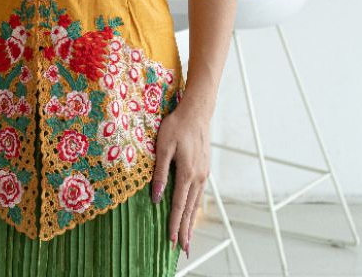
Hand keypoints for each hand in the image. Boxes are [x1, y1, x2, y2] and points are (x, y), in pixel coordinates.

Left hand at [151, 100, 210, 255]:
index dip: (173, 223)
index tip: (170, 240)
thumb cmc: (176, 126)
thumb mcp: (163, 147)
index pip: (178, 204)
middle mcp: (198, 177)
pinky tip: (192, 212)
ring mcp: (203, 173)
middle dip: (185, 230)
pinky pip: (199, 193)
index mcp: (186, 173)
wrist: (196, 112)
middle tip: (182, 249)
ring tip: (188, 237)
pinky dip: (195, 207)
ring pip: (196, 203)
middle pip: (189, 209)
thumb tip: (157, 197)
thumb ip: (160, 172)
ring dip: (191, 221)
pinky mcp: (204, 169)